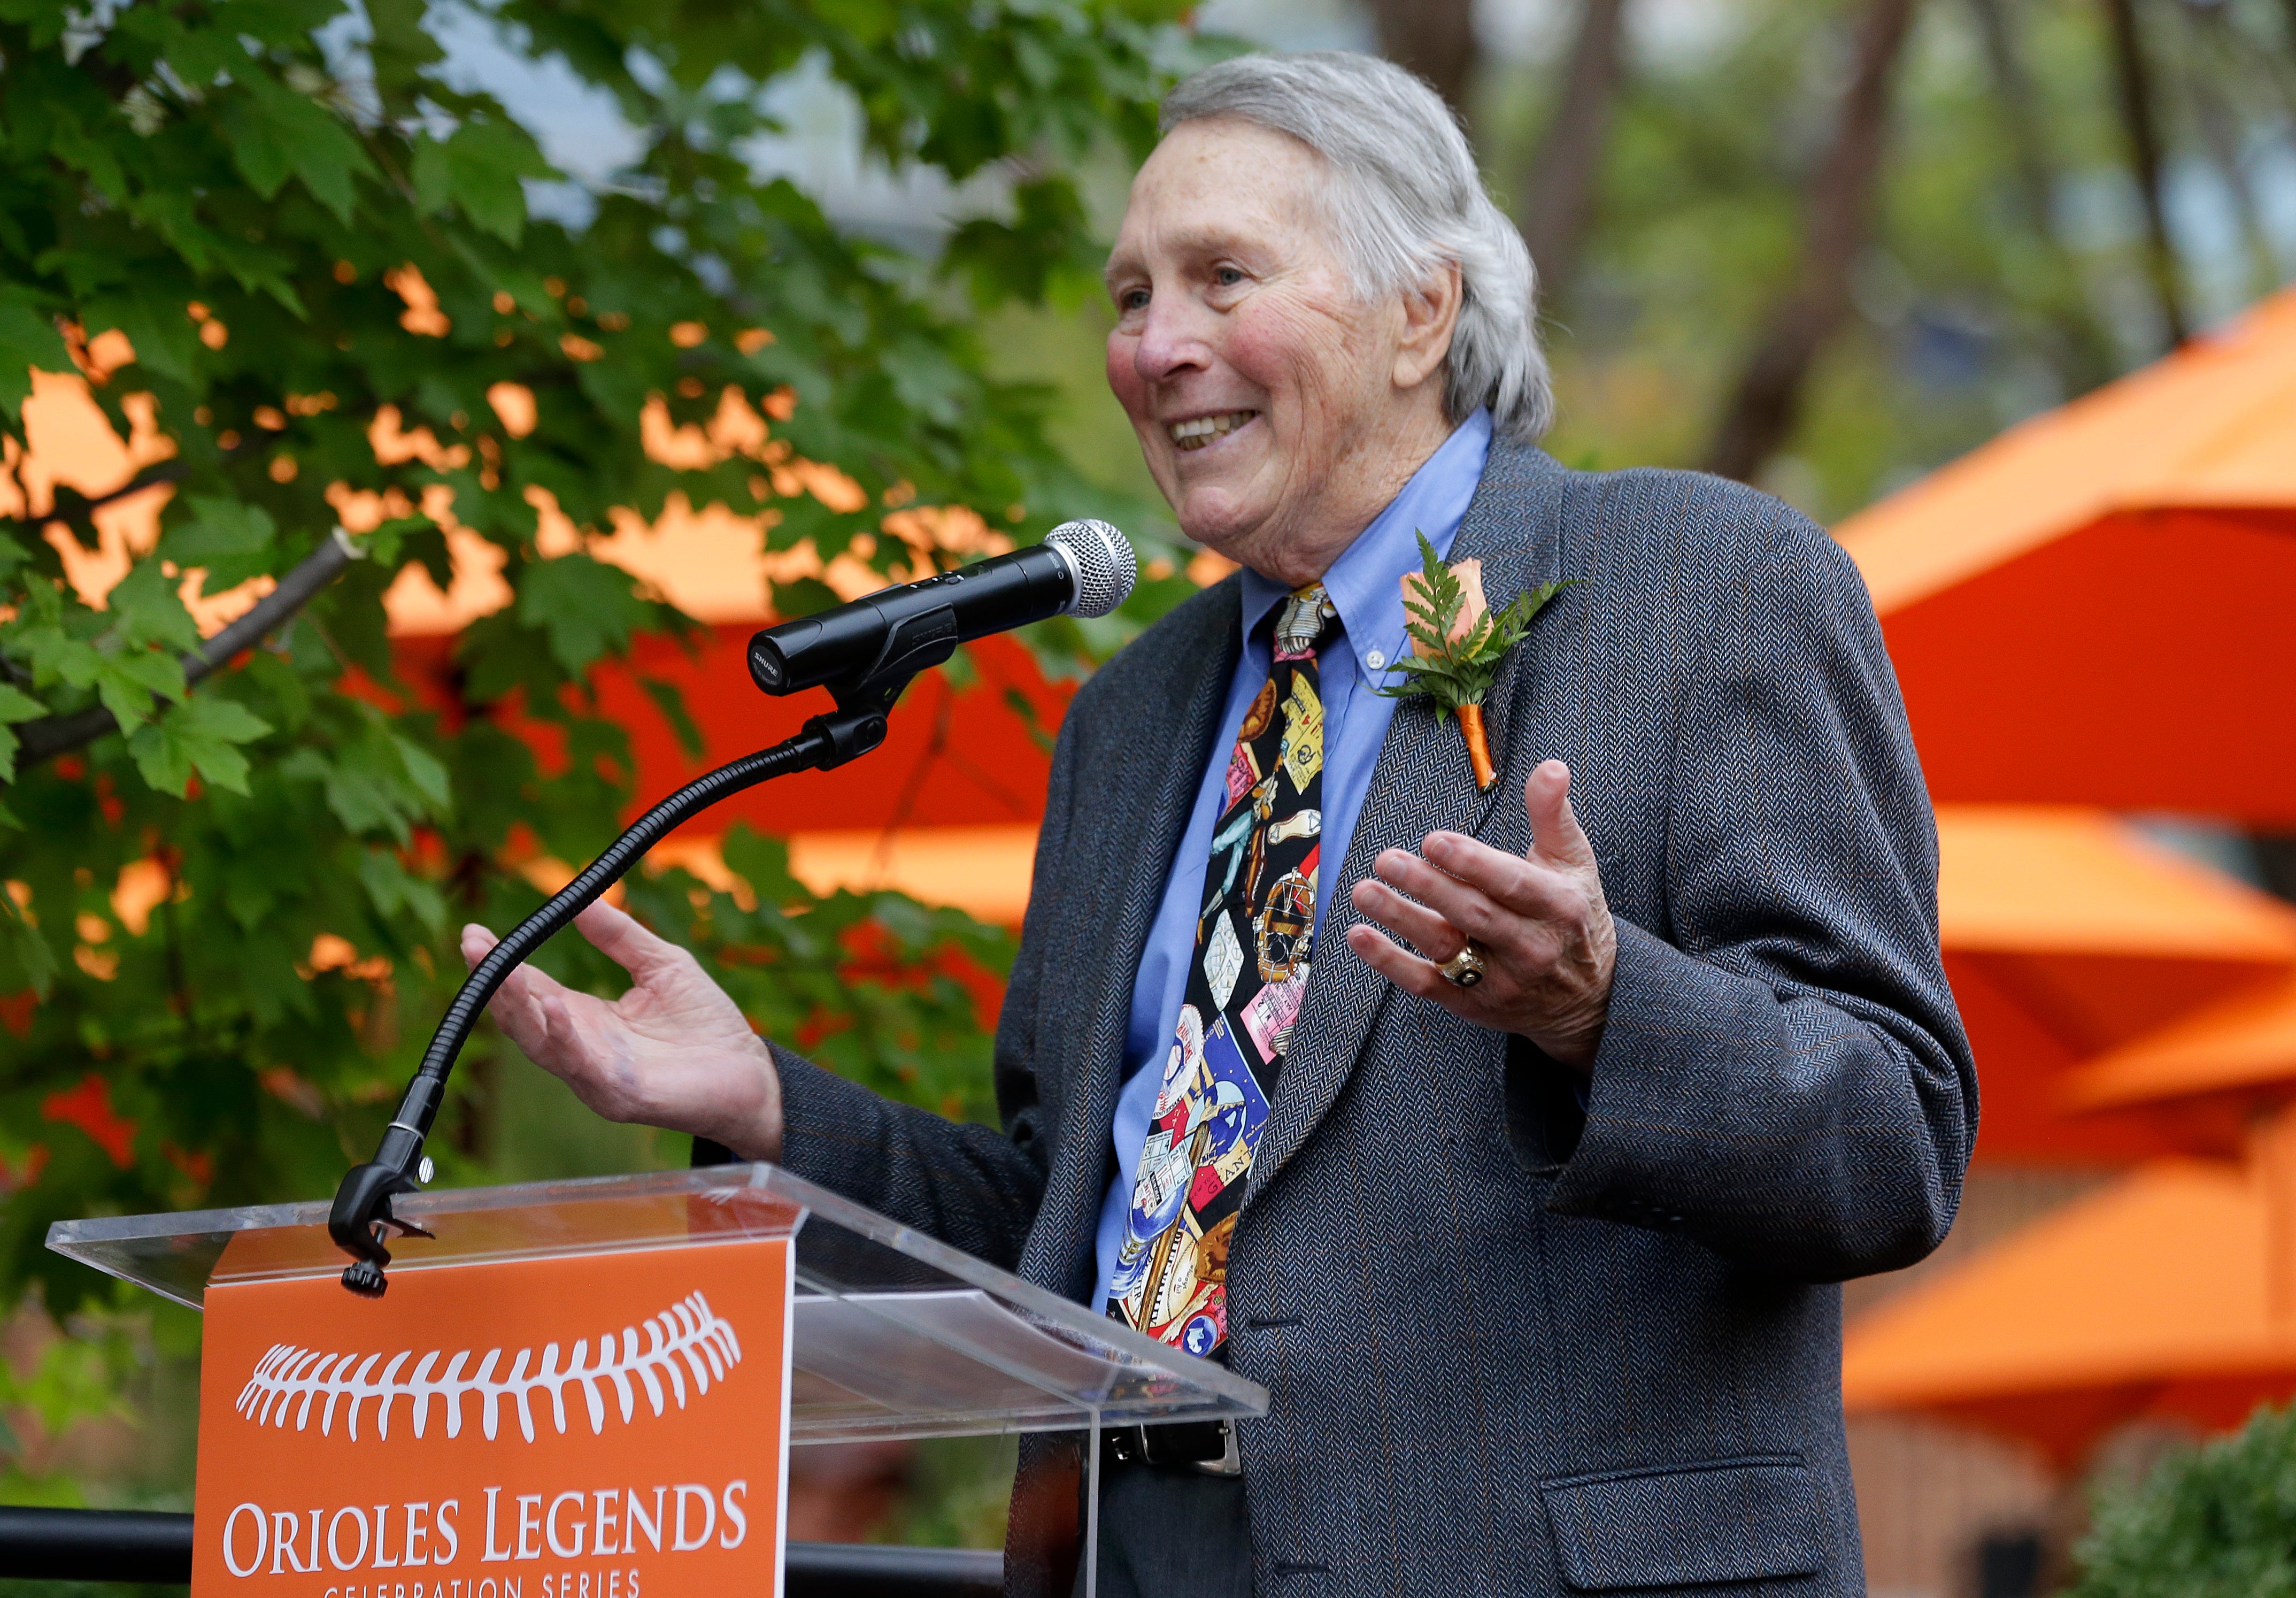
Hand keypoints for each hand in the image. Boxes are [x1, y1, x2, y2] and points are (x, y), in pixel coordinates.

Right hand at [460, 900, 783, 1159]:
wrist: (751, 1074)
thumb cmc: (707, 1025)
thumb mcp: (661, 965)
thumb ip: (619, 935)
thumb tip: (578, 896)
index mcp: (586, 1019)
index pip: (531, 989)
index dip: (501, 964)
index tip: (475, 933)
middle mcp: (581, 1049)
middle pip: (523, 1018)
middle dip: (494, 982)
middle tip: (473, 945)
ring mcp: (596, 1076)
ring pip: (543, 1044)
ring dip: (518, 1008)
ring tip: (502, 971)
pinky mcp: (622, 1096)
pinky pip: (585, 1069)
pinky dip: (567, 1040)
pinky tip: (556, 1010)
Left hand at [1344, 759, 1615, 1070]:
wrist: (1589, 999)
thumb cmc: (1573, 916)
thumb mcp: (1574, 863)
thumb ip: (1552, 814)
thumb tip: (1550, 766)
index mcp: (1558, 906)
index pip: (1513, 884)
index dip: (1473, 863)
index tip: (1433, 840)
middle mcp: (1531, 947)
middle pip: (1474, 915)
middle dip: (1428, 886)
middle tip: (1387, 859)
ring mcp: (1500, 980)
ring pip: (1445, 949)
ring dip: (1400, 919)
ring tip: (1364, 890)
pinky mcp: (1472, 1004)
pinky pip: (1426, 984)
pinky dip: (1390, 962)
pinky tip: (1360, 935)